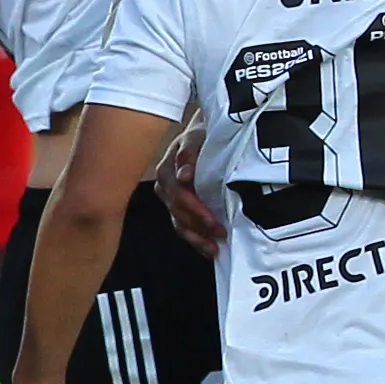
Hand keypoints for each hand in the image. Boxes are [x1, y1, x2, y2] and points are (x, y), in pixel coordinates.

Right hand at [154, 125, 224, 258]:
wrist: (201, 133)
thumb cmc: (201, 135)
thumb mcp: (196, 136)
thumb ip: (189, 152)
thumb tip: (184, 175)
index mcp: (166, 170)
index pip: (178, 194)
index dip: (194, 208)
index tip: (212, 219)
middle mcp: (164, 186)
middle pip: (179, 212)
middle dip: (200, 225)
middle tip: (220, 233)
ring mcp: (170, 199)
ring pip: (180, 223)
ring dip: (197, 238)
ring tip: (215, 248)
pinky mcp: (177, 208)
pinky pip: (183, 227)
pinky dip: (196, 239)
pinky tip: (208, 249)